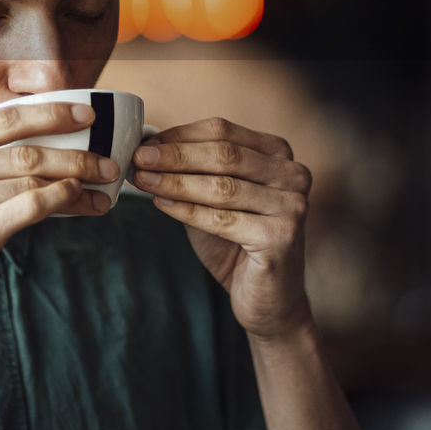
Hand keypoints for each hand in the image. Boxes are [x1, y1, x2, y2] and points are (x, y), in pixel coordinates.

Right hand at [0, 101, 118, 346]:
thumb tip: (43, 151)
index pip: (4, 118)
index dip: (50, 111)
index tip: (85, 113)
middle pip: (26, 147)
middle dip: (77, 150)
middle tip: (109, 160)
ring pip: (34, 177)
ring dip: (79, 181)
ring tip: (104, 187)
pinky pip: (31, 206)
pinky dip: (65, 201)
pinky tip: (83, 203)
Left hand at [129, 117, 313, 340]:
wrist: (267, 298)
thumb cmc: (236, 242)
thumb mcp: (213, 197)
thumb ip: (190, 171)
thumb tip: (146, 146)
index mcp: (277, 153)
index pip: (222, 131)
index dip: (179, 136)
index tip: (144, 144)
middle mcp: (293, 174)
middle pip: (223, 155)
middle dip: (174, 156)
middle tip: (138, 159)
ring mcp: (292, 205)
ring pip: (222, 187)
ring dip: (175, 182)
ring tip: (142, 181)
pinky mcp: (282, 237)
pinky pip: (224, 220)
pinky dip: (188, 211)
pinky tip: (162, 204)